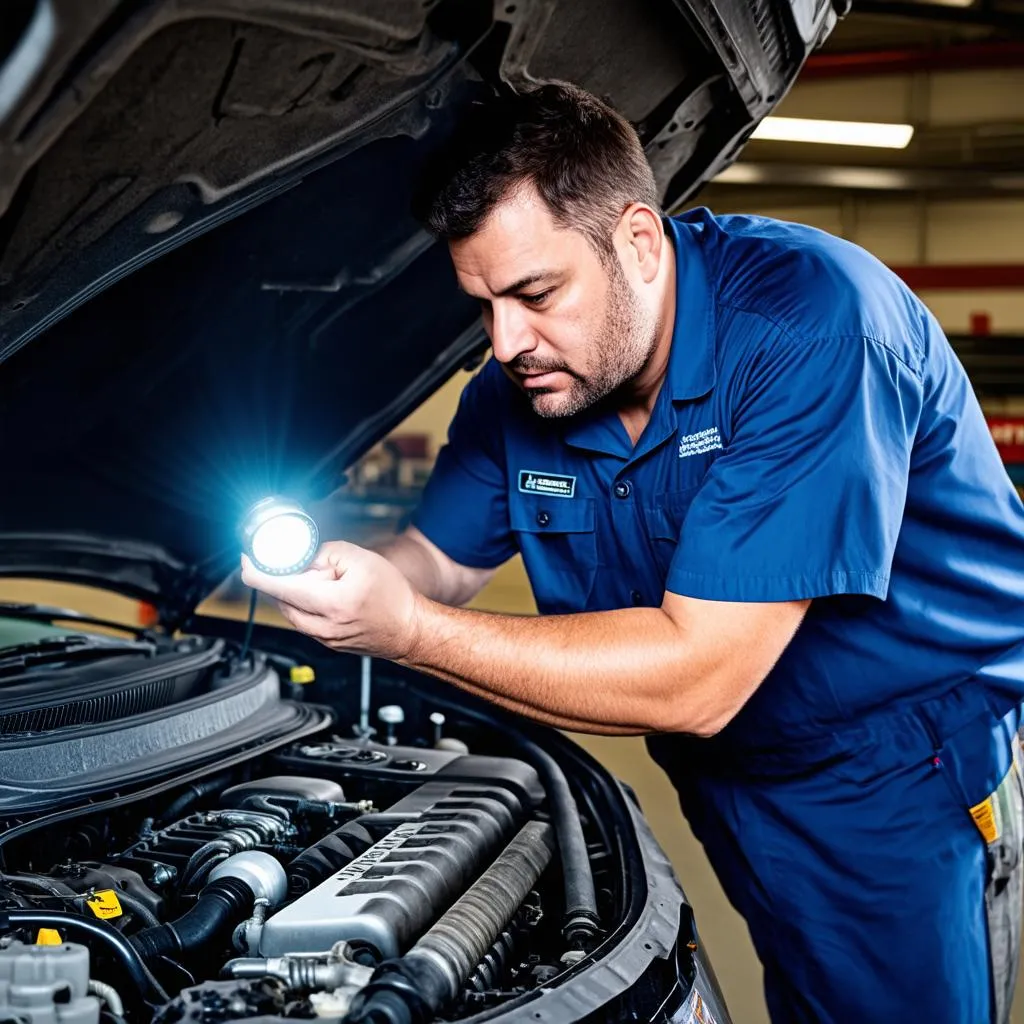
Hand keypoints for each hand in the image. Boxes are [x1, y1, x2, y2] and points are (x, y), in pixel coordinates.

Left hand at [240, 540, 424, 660]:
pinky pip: (304, 621)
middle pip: (281, 598)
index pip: (278, 586)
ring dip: (296, 592)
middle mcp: (322, 626)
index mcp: (330, 603)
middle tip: (301, 564)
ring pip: (291, 611)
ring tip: (324, 582)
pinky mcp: (327, 644)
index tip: (247, 560)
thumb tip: (305, 557)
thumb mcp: (362, 560)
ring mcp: (323, 639)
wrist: (411, 630)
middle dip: (285, 578)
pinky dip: (306, 605)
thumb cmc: (394, 598)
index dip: (256, 571)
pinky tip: (328, 595)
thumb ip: (327, 553)